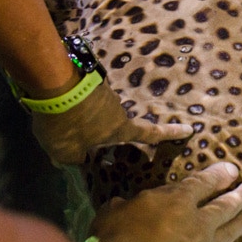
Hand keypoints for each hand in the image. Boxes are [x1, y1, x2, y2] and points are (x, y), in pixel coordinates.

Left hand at [31, 79, 191, 163]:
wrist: (52, 81)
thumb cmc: (66, 123)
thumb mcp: (65, 152)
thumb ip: (73, 159)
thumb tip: (76, 159)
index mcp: (119, 129)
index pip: (149, 134)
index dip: (169, 134)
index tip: (189, 129)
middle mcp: (116, 109)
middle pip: (117, 124)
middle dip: (106, 135)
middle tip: (94, 142)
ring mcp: (102, 93)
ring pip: (97, 113)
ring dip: (84, 122)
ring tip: (64, 128)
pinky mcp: (86, 82)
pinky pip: (83, 102)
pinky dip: (73, 110)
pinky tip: (57, 112)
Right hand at [86, 163, 241, 241]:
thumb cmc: (116, 240)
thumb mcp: (113, 214)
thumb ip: (122, 208)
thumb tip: (119, 204)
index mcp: (177, 201)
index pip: (203, 183)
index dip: (219, 175)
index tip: (233, 170)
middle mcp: (198, 223)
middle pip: (226, 205)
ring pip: (231, 232)